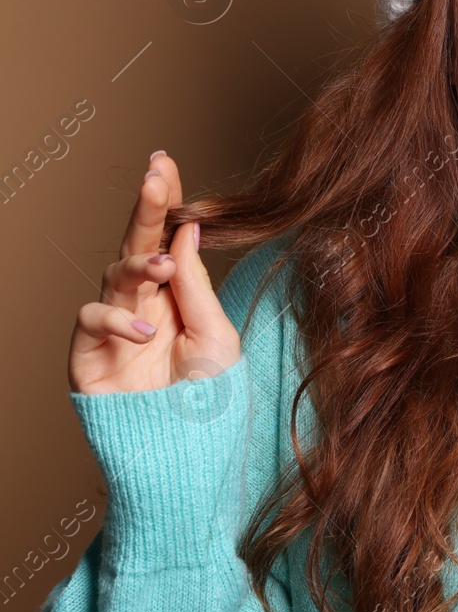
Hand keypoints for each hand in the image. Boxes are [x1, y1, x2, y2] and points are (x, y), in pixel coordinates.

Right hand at [67, 152, 241, 394]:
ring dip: (138, 263)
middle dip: (145, 208)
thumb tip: (189, 229)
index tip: (165, 162)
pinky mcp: (87, 354)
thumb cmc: (206, 396)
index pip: (168, 237)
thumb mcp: (215, 335)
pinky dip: (116, 320)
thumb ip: (197, 285)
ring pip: (112, 274)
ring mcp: (112, 326)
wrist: (185, 450)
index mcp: (175, 293)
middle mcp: (142, 301)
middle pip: (137, 244)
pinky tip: (146, 331)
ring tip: (164, 267)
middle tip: (155, 176)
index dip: (165, 202)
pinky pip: (89, 319)